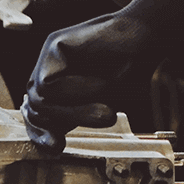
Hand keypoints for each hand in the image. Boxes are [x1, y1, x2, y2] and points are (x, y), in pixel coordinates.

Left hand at [23, 0, 183, 150]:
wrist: (148, 36)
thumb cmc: (131, 69)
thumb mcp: (99, 103)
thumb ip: (75, 116)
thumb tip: (51, 139)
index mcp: (59, 83)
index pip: (37, 114)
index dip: (41, 133)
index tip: (57, 147)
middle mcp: (50, 68)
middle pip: (34, 108)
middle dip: (59, 124)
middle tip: (97, 122)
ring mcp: (50, 55)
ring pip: (40, 99)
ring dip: (74, 111)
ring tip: (106, 110)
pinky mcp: (54, 44)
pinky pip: (47, 83)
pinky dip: (75, 92)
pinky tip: (99, 82)